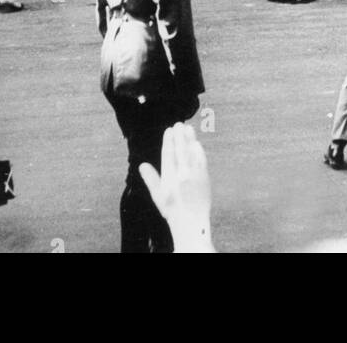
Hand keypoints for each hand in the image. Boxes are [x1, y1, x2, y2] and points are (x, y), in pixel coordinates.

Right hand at [138, 123, 213, 253]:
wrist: (191, 222)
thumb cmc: (172, 210)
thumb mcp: (158, 196)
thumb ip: (151, 179)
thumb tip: (142, 165)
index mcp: (169, 178)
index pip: (168, 154)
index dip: (168, 140)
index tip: (168, 130)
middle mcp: (182, 175)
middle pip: (180, 150)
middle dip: (179, 135)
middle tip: (178, 124)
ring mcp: (194, 176)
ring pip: (191, 152)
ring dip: (190, 139)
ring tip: (188, 128)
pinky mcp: (204, 178)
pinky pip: (201, 160)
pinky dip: (199, 150)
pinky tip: (197, 143)